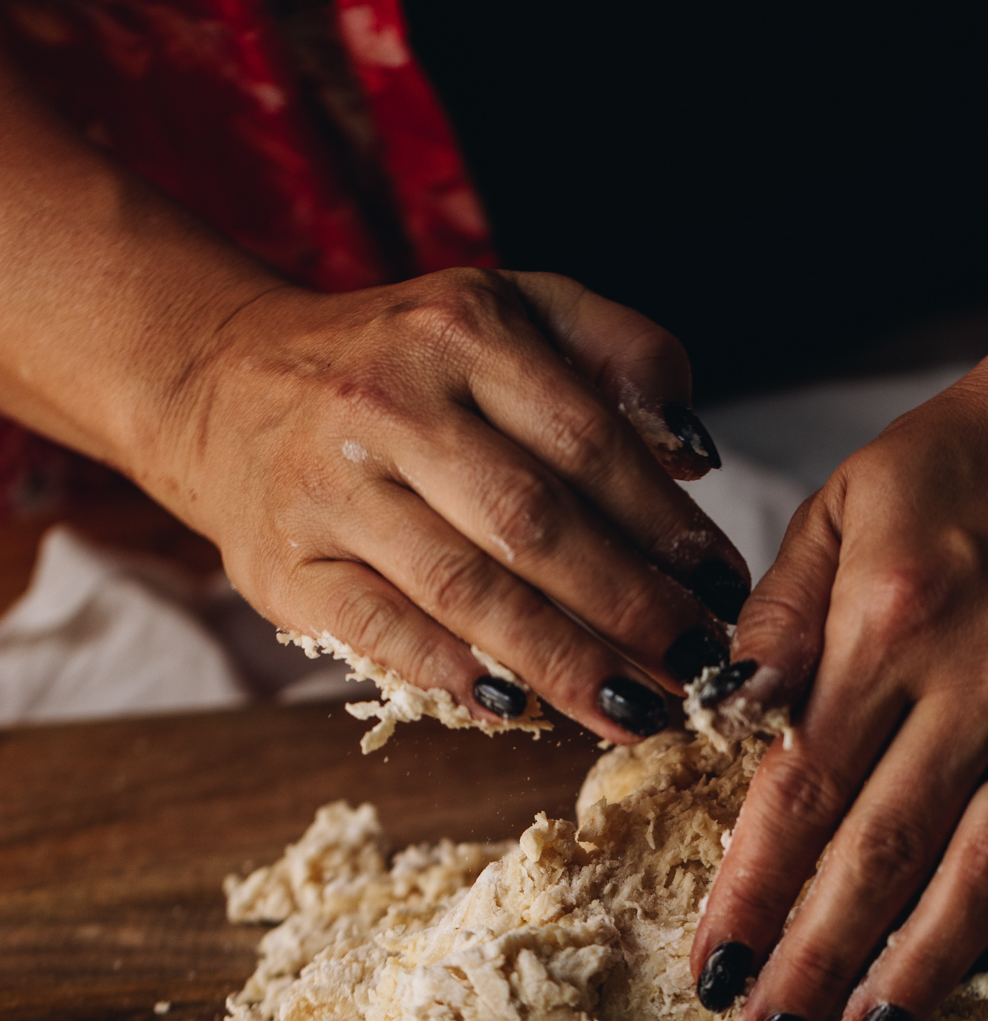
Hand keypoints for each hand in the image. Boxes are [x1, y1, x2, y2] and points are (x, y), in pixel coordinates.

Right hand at [150, 267, 747, 740]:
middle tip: (697, 667)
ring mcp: (329, 488)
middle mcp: (389, 403)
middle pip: (532, 523)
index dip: (667, 527)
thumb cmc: (406, 363)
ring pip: (464, 588)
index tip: (725, 591)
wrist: (229, 383)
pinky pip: (379, 631)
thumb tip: (694, 453)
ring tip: (635, 709)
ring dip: (562, 661)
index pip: (587, 442)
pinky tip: (518, 708)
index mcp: (461, 330)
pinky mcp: (284, 565)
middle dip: (630, 607)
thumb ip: (618, 353)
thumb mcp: (511, 310)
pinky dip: (452, 674)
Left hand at [690, 319, 987, 1020]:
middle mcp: (986, 678)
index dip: (755, 894)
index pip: (805, 791)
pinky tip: (984, 971)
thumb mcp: (842, 505)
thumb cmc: (964, 460)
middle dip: (820, 963)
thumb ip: (779, 620)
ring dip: (927, 970)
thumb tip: (719, 719)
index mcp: (894, 621)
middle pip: (890, 855)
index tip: (714, 974)